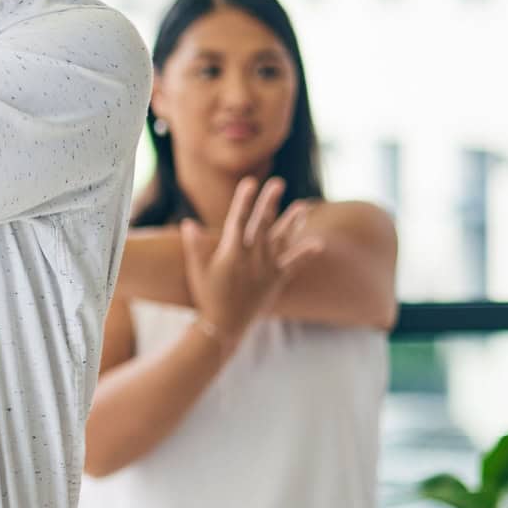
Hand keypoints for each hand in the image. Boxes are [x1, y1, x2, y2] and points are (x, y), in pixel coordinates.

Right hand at [180, 177, 323, 342]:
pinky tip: (319, 243)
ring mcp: (266, 269)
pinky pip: (293, 265)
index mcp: (231, 253)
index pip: (238, 220)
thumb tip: (188, 222)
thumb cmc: (207, 295)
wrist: (224, 325)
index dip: (244, 200)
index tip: (249, 182)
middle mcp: (252, 258)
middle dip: (269, 202)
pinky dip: (305, 254)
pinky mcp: (276, 281)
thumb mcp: (197, 270)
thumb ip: (194, 246)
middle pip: (262, 224)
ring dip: (292, 222)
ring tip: (303, 205)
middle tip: (277, 182)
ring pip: (281, 240)